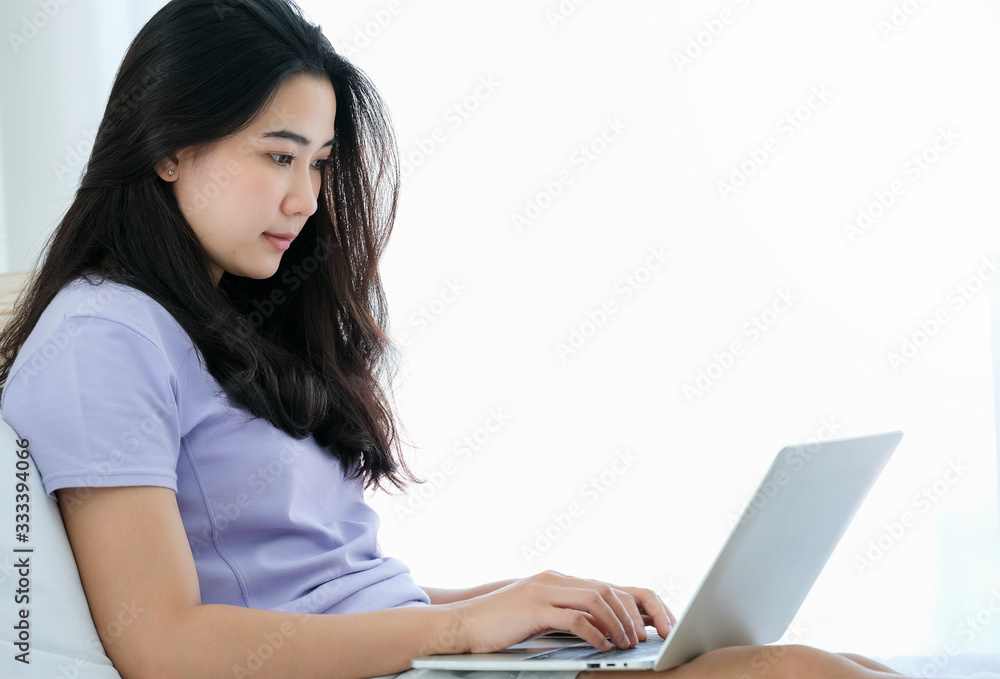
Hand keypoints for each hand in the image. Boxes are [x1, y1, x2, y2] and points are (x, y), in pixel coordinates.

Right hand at [446, 570, 675, 654]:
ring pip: (597, 599)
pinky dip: (595, 633)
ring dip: (618, 623)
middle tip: (647, 637)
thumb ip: (567, 613)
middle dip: (634, 614)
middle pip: (608, 589)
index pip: (607, 585)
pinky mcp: (534, 608)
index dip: (634, 604)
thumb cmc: (500, 624)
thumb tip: (603, 630)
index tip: (653, 624)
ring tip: (627, 644)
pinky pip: (575, 618)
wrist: (462, 623)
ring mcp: (544, 591)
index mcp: (558, 580)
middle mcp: (555, 580)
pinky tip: (603, 646)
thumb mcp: (538, 613)